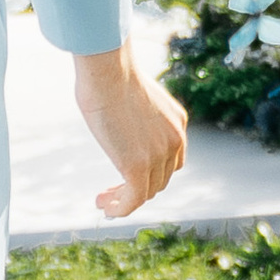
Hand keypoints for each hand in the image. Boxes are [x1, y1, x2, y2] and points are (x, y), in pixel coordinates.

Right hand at [73, 41, 188, 217]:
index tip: (128, 172)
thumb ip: (132, 111)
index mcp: (176, 122)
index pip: (172, 159)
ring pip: (147, 191)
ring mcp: (158, 155)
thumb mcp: (131, 93)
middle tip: (109, 190)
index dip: (152, 171)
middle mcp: (174, 140)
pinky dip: (120, 208)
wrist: (108, 71)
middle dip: (137, 187)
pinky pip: (133, 200)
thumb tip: (113, 113)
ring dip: (125, 199)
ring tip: (103, 200)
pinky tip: (104, 207)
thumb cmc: (108, 72)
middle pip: (161, 178)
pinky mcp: (137, 167)